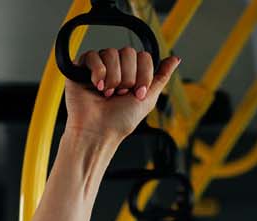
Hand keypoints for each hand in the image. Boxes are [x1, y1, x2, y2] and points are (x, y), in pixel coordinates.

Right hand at [62, 48, 180, 144]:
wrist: (98, 132)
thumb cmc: (120, 121)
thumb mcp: (148, 98)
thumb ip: (161, 77)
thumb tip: (175, 59)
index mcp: (131, 73)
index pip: (143, 56)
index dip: (143, 75)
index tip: (137, 94)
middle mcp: (115, 67)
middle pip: (128, 52)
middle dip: (128, 78)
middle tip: (120, 95)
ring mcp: (98, 66)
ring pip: (111, 53)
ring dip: (113, 78)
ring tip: (107, 94)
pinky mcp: (80, 67)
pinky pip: (93, 55)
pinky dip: (98, 73)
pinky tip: (97, 87)